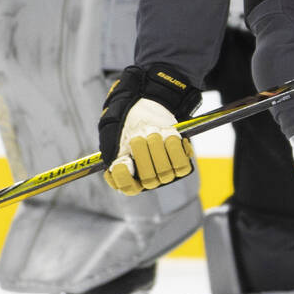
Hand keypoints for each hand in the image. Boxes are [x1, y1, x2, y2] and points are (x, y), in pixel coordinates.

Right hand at [98, 64, 201, 195]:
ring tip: (153, 132)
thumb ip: (111, 148)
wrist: (147, 105)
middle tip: (139, 137)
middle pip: (149, 179)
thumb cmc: (128, 121)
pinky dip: (174, 147)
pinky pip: (182, 165)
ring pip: (165, 172)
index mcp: (127, 174)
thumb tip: (119, 165)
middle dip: (142, 153)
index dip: (125, 177)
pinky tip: (168, 135)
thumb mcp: (111, 132)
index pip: (128, 188)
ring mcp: (164, 171)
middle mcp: (146, 177)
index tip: (124, 160)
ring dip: (157, 146)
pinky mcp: (180, 162)